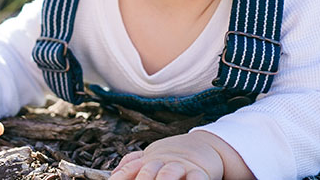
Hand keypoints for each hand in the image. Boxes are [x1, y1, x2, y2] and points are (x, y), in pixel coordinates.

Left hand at [110, 132, 237, 179]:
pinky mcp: (200, 171)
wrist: (206, 144)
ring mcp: (181, 166)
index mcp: (149, 159)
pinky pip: (196, 178)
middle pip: (148, 171)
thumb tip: (113, 174)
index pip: (130, 168)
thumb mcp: (153, 156)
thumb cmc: (174, 155)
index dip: (121, 178)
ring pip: (170, 172)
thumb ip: (133, 163)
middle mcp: (163, 161)